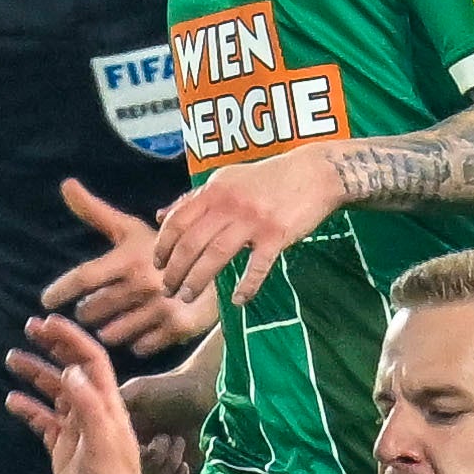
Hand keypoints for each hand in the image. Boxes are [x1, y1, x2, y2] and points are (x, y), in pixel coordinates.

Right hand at [3, 313, 148, 473]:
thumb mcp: (104, 442)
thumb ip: (88, 406)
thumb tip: (70, 371)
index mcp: (109, 406)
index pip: (91, 362)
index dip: (72, 339)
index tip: (48, 322)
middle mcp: (93, 412)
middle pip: (72, 370)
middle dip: (53, 347)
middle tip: (29, 328)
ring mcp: (76, 430)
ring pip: (54, 393)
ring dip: (35, 374)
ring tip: (11, 358)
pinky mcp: (62, 449)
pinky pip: (43, 421)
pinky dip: (28, 408)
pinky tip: (12, 400)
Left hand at [42, 180, 213, 355]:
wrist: (216, 266)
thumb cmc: (161, 248)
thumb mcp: (130, 228)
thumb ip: (95, 211)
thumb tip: (66, 184)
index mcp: (129, 258)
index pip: (83, 277)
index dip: (60, 290)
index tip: (45, 300)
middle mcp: (143, 284)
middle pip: (91, 311)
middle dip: (88, 310)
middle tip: (96, 305)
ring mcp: (161, 308)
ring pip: (111, 334)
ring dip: (109, 328)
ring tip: (119, 317)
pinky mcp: (177, 328)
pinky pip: (139, 347)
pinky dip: (136, 341)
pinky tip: (142, 328)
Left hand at [149, 148, 347, 315]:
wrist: (315, 172)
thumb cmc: (269, 178)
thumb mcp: (226, 180)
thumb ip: (194, 199)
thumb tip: (160, 216)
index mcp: (214, 190)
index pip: (177, 221)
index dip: (163, 246)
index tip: (158, 265)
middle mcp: (229, 204)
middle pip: (191, 243)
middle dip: (175, 271)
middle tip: (168, 290)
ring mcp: (253, 220)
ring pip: (216, 256)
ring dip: (197, 281)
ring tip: (187, 297)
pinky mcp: (277, 235)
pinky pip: (257, 267)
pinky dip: (246, 286)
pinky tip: (238, 300)